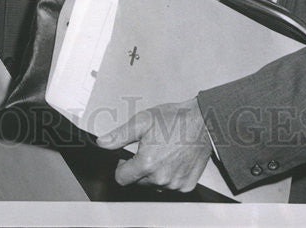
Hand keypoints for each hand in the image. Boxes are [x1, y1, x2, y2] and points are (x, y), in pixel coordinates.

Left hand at [96, 99, 211, 191]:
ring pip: (154, 185)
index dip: (121, 166)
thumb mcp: (142, 121)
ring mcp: (175, 184)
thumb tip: (102, 143)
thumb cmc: (174, 119)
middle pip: (138, 182)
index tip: (126, 157)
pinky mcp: (187, 185)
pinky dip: (170, 176)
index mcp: (147, 164)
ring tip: (162, 152)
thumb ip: (119, 135)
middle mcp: (161, 178)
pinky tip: (174, 160)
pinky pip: (171, 186)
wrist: (202, 122)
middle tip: (147, 149)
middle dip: (138, 168)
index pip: (121, 178)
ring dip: (154, 173)